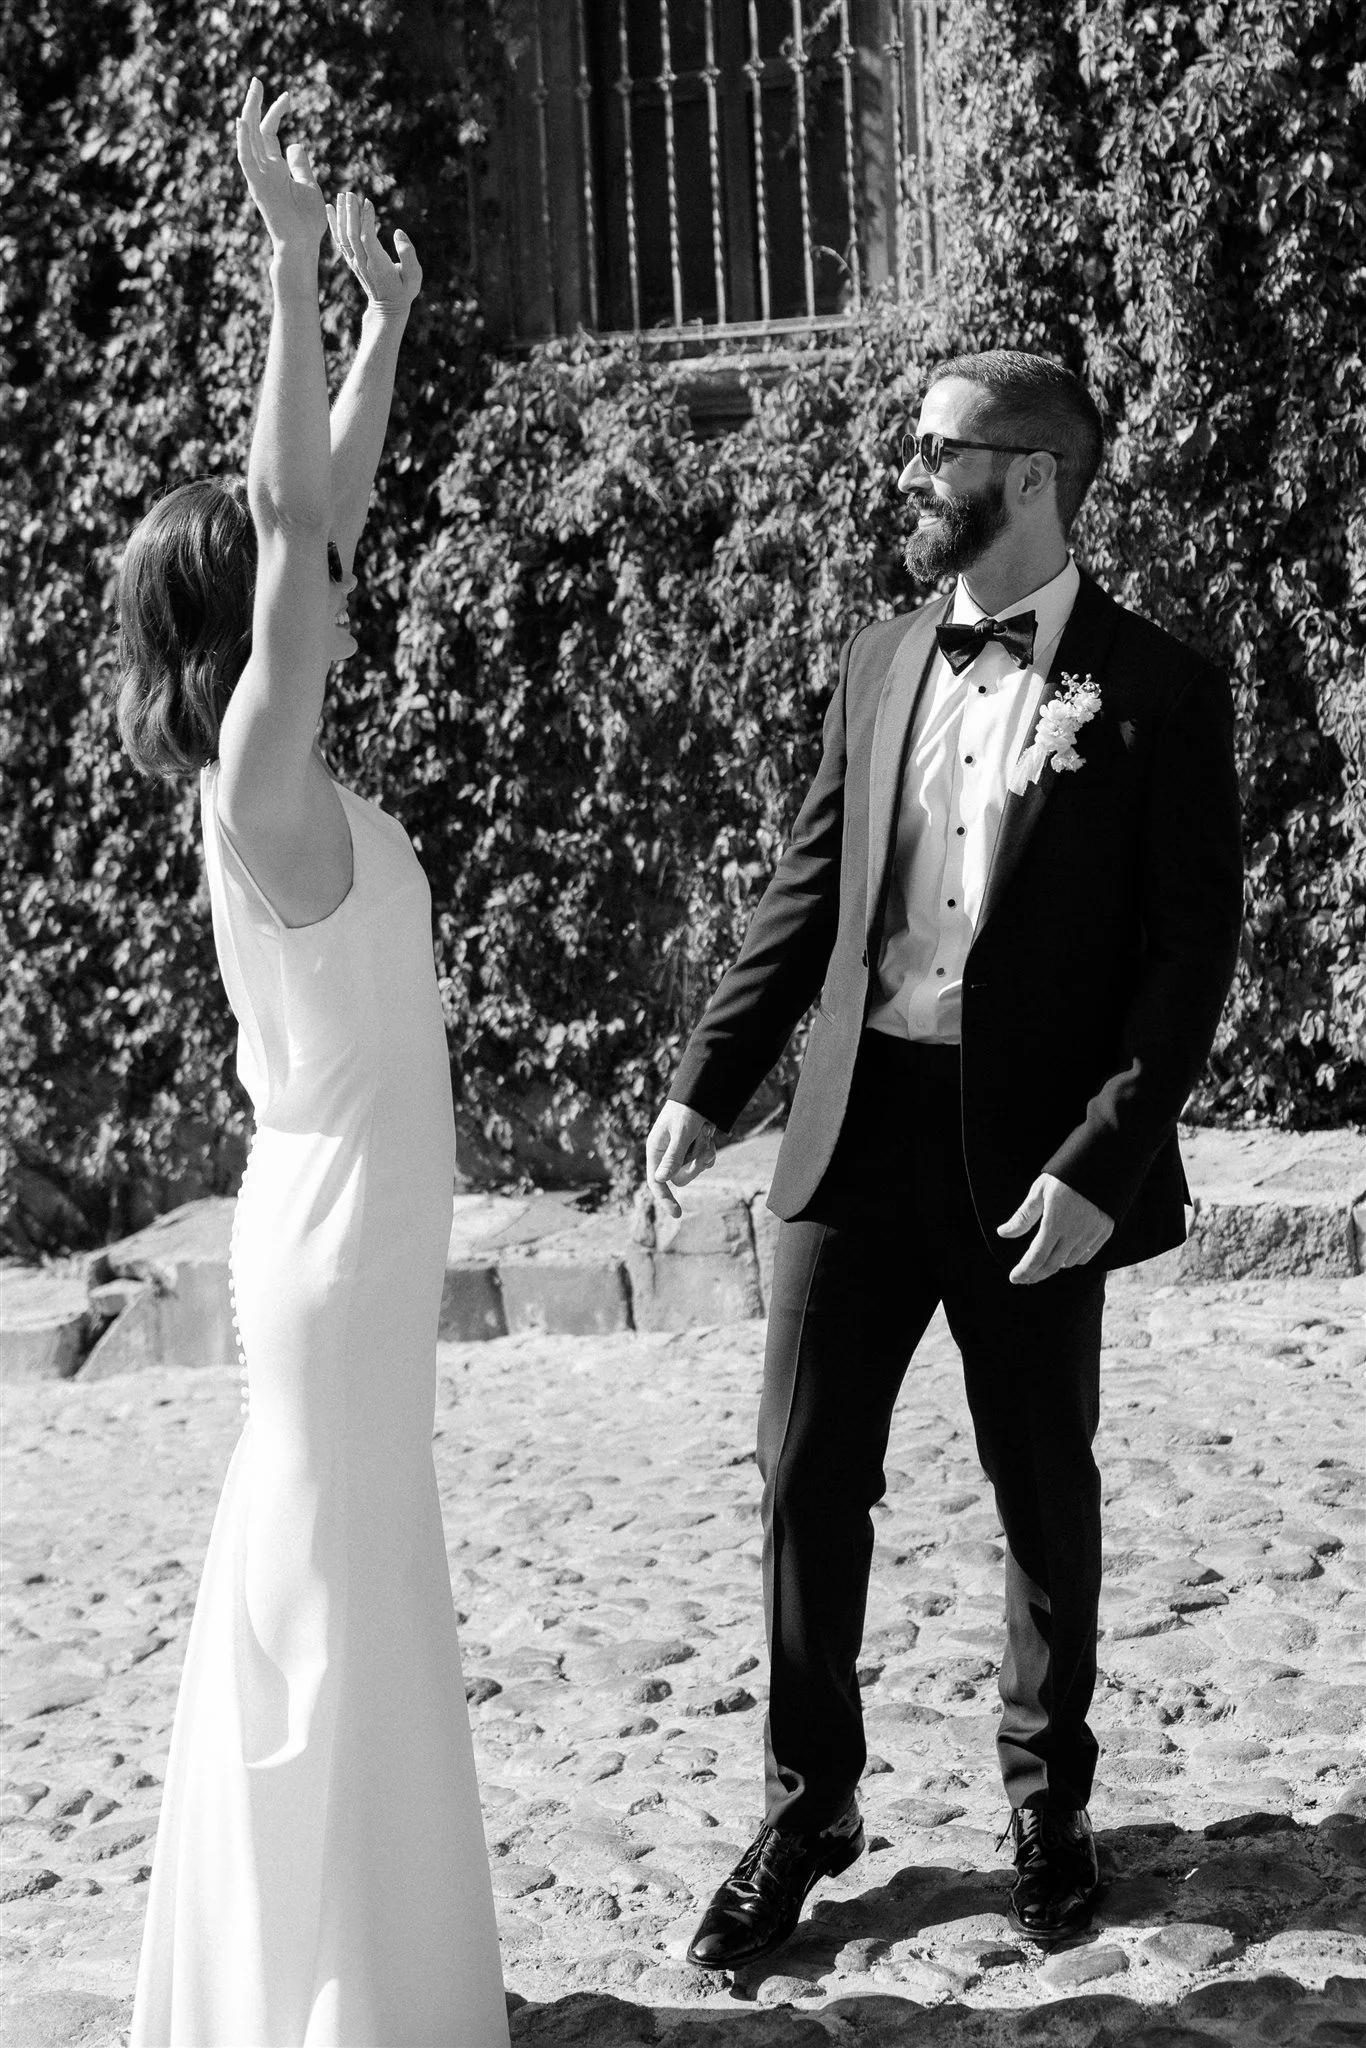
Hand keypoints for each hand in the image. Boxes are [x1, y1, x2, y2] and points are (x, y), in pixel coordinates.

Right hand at [235, 78, 326, 253]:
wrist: (302, 244)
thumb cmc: (307, 221)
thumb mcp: (308, 184)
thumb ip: (300, 164)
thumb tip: (297, 143)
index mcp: (275, 167)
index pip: (270, 133)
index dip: (276, 112)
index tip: (288, 96)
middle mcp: (264, 169)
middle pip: (255, 130)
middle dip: (256, 104)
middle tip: (258, 80)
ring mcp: (259, 177)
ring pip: (249, 139)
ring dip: (249, 114)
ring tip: (253, 90)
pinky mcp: (258, 187)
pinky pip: (246, 160)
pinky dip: (243, 142)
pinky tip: (242, 121)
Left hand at [327, 190, 422, 311]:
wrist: (387, 309)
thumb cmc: (403, 291)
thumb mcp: (414, 277)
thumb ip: (408, 254)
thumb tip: (398, 233)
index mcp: (378, 264)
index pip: (368, 238)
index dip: (366, 220)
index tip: (367, 202)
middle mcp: (363, 262)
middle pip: (352, 234)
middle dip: (351, 213)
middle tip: (350, 193)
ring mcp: (355, 262)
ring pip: (344, 236)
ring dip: (341, 215)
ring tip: (341, 196)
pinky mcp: (352, 261)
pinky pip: (340, 241)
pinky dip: (333, 224)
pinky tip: (330, 210)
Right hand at [644, 1101, 717, 1219]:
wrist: (702, 1092)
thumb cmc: (687, 1109)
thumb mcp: (681, 1132)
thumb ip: (672, 1156)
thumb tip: (660, 1180)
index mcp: (656, 1150)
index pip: (656, 1181)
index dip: (665, 1198)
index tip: (677, 1214)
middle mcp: (666, 1154)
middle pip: (680, 1178)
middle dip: (695, 1165)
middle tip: (704, 1143)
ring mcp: (681, 1153)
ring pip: (695, 1169)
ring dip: (704, 1152)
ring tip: (706, 1130)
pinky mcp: (694, 1149)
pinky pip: (705, 1161)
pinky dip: (710, 1150)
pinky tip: (710, 1132)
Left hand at [998, 1172, 1113, 1284]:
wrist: (1103, 1162)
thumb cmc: (1066, 1174)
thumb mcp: (1040, 1191)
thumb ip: (1023, 1216)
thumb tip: (1003, 1233)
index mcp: (1055, 1222)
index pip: (1036, 1256)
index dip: (1024, 1270)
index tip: (1014, 1278)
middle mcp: (1075, 1232)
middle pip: (1052, 1265)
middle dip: (1036, 1274)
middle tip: (1025, 1277)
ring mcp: (1092, 1233)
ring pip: (1069, 1262)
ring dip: (1055, 1264)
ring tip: (1044, 1258)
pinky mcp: (1105, 1231)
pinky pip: (1087, 1256)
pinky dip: (1074, 1259)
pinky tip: (1065, 1254)